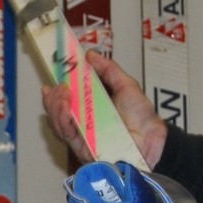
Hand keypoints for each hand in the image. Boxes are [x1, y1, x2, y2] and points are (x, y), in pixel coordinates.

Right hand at [39, 49, 167, 166]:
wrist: (151, 138)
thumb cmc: (141, 114)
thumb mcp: (125, 84)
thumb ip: (108, 69)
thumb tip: (89, 54)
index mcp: (91, 107)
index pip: (67, 100)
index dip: (56, 91)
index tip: (52, 79)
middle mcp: (83, 122)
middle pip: (58, 112)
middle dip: (54, 98)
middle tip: (60, 87)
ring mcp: (82, 136)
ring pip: (58, 123)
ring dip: (55, 107)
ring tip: (62, 94)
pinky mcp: (83, 149)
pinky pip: (67, 135)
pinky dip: (62, 120)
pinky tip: (64, 108)